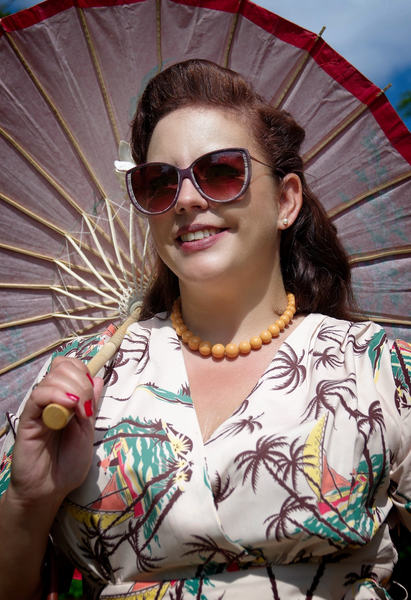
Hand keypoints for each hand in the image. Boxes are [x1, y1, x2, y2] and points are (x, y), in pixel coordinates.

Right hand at [8, 356, 103, 507]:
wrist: (50, 490)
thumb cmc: (69, 463)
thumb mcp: (88, 430)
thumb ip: (91, 404)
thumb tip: (98, 378)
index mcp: (66, 398)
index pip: (71, 367)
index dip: (84, 372)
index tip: (92, 394)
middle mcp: (51, 398)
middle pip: (63, 367)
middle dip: (81, 381)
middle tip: (87, 407)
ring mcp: (39, 407)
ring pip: (53, 377)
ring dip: (73, 389)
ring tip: (79, 413)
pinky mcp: (28, 418)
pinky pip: (38, 395)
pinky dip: (56, 396)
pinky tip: (67, 408)